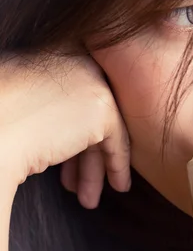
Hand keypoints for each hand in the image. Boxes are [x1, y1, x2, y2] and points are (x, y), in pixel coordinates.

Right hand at [0, 53, 130, 207]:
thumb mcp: (15, 96)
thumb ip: (37, 98)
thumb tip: (44, 119)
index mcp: (52, 53)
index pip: (70, 96)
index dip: (66, 132)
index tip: (63, 162)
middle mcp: (77, 60)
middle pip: (87, 113)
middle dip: (83, 154)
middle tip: (76, 184)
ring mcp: (92, 81)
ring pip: (102, 128)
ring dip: (96, 166)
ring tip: (89, 197)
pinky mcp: (103, 108)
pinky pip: (117, 140)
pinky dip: (118, 165)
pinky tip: (117, 185)